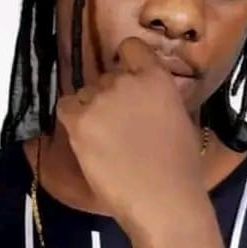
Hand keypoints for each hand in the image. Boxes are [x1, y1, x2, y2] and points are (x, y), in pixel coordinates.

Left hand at [56, 37, 208, 241]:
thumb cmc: (180, 168)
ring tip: (106, 139)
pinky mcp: (78, 122)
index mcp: (156, 78)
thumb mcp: (180, 119)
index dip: (128, 63)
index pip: (131, 48)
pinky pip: (66, 107)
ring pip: (86, 94)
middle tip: (121, 125)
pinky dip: (73, 119)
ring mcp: (99, 100)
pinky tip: (87, 138)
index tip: (129, 80)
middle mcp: (124, 81)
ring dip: (92, 109)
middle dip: (111, 95)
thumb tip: (147, 97)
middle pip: (107, 77)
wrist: (162, 200)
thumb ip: (160, 98)